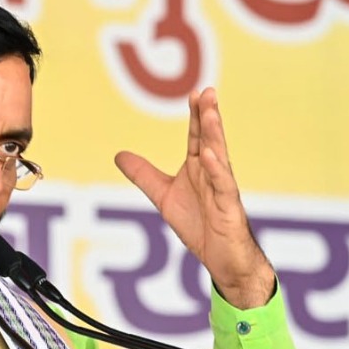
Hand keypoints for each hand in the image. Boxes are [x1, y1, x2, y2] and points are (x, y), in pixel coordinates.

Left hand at [115, 87, 275, 307]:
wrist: (220, 257)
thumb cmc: (199, 225)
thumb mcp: (163, 196)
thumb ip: (144, 175)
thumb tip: (119, 155)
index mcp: (199, 167)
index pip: (197, 136)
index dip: (195, 115)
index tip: (193, 93)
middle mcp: (213, 173)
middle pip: (210, 139)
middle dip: (208, 116)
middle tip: (208, 92)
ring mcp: (223, 188)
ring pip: (220, 156)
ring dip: (215, 135)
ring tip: (211, 113)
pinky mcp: (229, 207)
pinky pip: (223, 186)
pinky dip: (217, 170)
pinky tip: (210, 156)